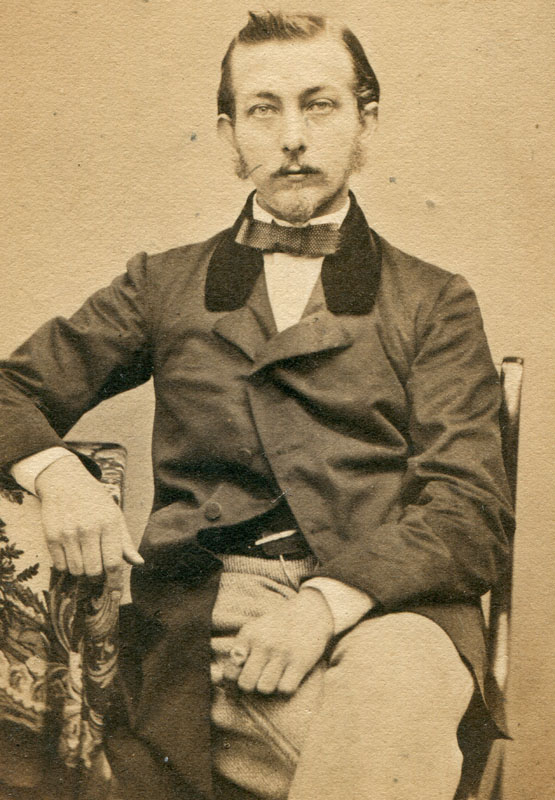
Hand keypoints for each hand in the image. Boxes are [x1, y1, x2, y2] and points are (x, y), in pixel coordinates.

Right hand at [36, 455, 143, 586]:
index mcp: (109, 524)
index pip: (113, 562)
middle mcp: (89, 529)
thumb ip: (125, 542)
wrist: (66, 481)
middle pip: (93, 571)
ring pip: (76, 570)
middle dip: (96, 576)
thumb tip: (138, 563)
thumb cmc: (95, 501)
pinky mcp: (52, 535)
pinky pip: (59, 565)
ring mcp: (68, 533)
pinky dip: (66, 565)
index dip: (115, 582)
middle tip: (97, 568)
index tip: (115, 594)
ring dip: (81, 570)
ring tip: (84, 556)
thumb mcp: (115, 516)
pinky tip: (70, 552)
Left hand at [228, 587, 333, 694]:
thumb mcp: (254, 630)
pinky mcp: (300, 661)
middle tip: (259, 678)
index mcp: (248, 635)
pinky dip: (286, 687)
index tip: (242, 677)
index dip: (234, 680)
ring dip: (270, 687)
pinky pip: (285, 689)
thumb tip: (218, 679)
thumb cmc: (277, 627)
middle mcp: (263, 643)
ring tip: (275, 676)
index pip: (230, 671)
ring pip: (265, 689)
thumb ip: (238, 652)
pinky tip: (288, 676)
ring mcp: (282, 653)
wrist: (310, 612)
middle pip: (246, 684)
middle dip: (252, 686)